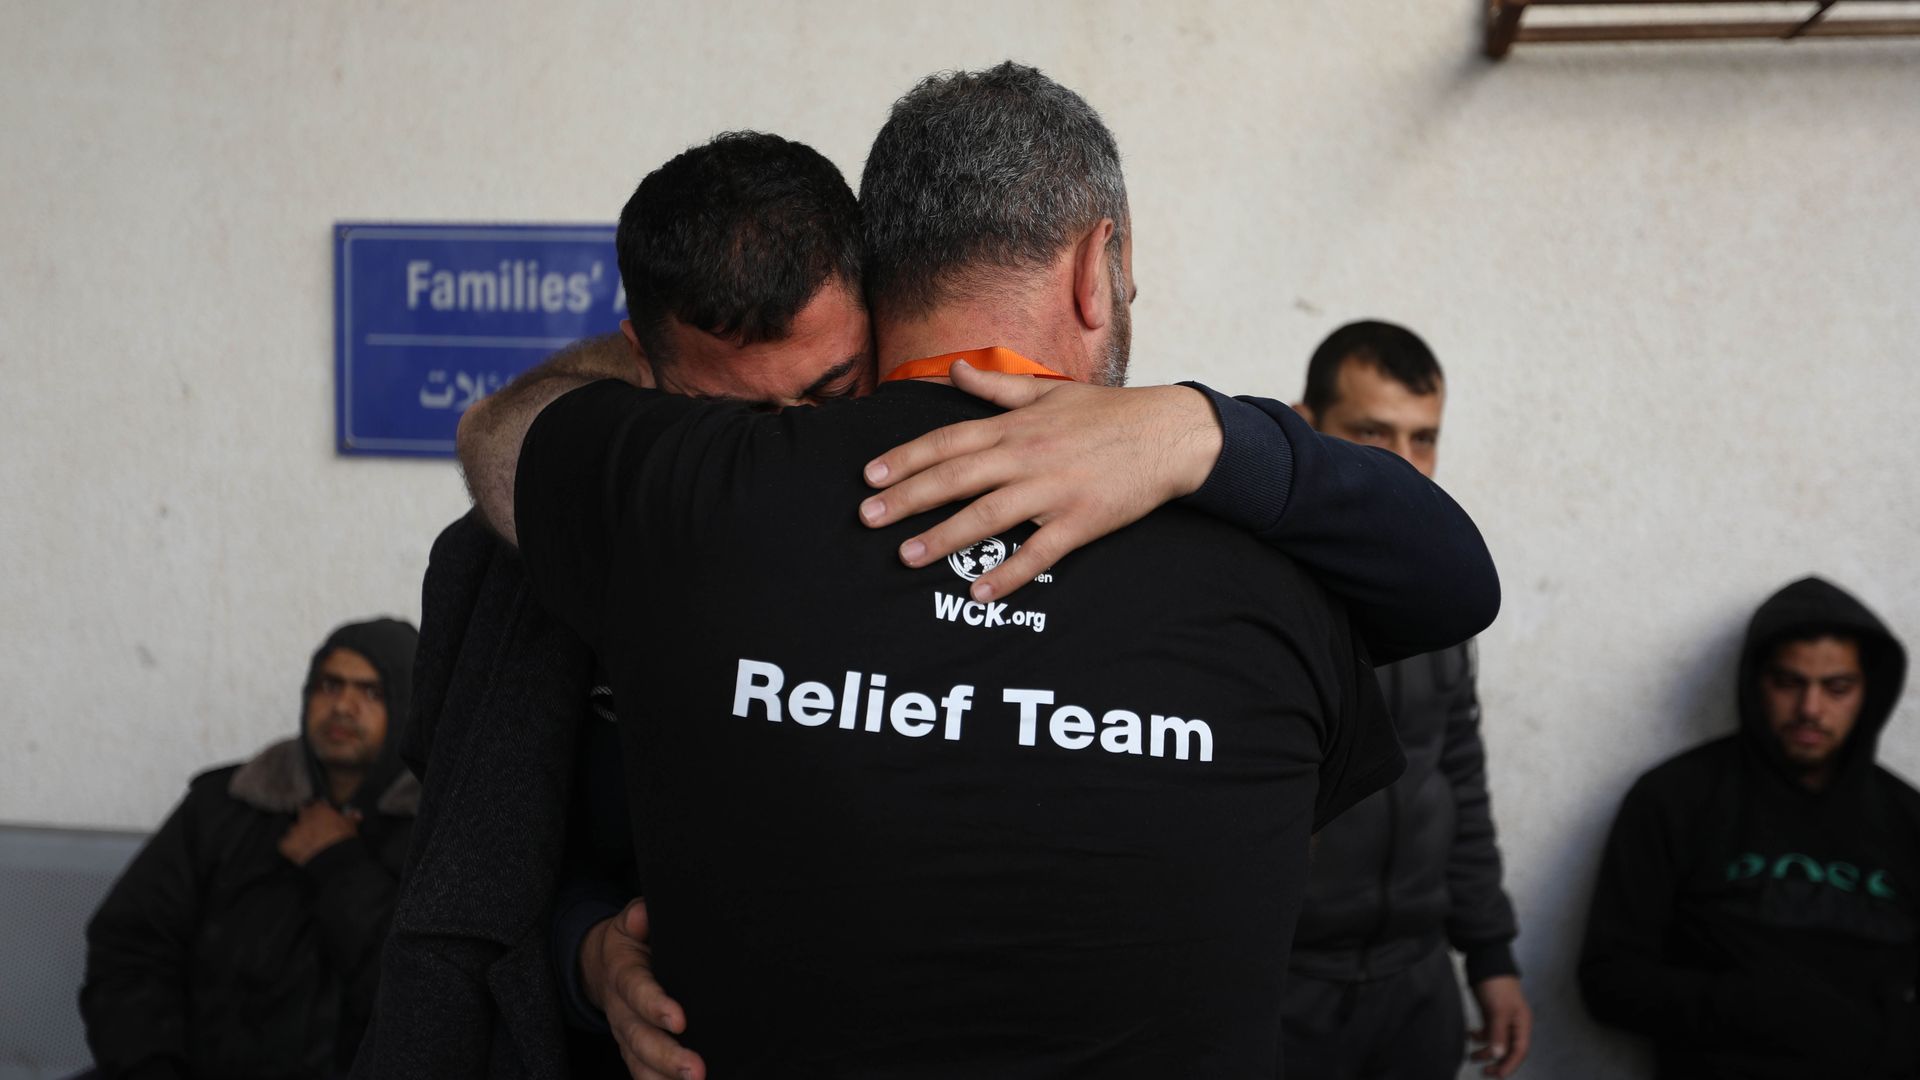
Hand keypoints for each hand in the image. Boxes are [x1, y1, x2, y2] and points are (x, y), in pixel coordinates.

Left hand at [277, 801, 359, 865]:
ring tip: (307, 842)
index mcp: (320, 809)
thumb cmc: (343, 840)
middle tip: (313, 828)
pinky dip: (290, 847)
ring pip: (293, 829)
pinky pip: (285, 844)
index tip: (322, 815)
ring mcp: (294, 830)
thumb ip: (351, 817)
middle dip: (306, 819)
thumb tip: (356, 814)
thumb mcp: (352, 826)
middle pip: (302, 813)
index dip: (320, 810)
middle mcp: (305, 817)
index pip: (317, 804)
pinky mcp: (287, 844)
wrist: (333, 858)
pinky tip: (298, 851)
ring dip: (298, 833)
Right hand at [580, 898, 704, 1079]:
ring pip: (641, 1064)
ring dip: (666, 1078)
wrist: (603, 966)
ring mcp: (626, 1035)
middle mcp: (621, 1011)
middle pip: (639, 1038)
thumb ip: (638, 916)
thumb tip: (642, 915)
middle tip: (696, 1069)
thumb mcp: (630, 921)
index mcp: (623, 974)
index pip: (636, 991)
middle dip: (667, 1056)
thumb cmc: (632, 941)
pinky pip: (644, 1076)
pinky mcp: (635, 1053)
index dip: (655, 1006)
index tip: (679, 1020)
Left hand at [858, 361, 1220, 600]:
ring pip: (988, 516)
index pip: (948, 441)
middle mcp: (1027, 456)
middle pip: (955, 478)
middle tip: (867, 519)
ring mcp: (1053, 491)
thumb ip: (997, 387)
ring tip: (907, 557)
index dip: (906, 459)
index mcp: (1016, 426)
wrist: (1170, 433)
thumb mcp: (1049, 391)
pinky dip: (1008, 573)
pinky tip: (978, 592)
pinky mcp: (1081, 522)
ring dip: (944, 538)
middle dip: (907, 499)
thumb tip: (955, 371)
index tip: (871, 477)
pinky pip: (1038, 553)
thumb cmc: (1107, 413)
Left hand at [1467, 975, 1532, 1076]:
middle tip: (1484, 1070)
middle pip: (1509, 1049)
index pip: (1520, 1050)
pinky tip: (1469, 1035)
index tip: (1496, 1074)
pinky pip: (1487, 1031)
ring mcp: (1502, 1019)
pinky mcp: (1491, 1014)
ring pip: (1496, 1042)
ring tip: (1471, 1056)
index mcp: (1522, 1023)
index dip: (1510, 1065)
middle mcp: (1514, 1024)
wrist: (1486, 962)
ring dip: (1485, 1050)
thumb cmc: (1497, 984)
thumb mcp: (1498, 1010)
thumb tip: (1499, 1054)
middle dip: (1497, 1061)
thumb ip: (1498, 1033)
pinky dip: (1479, 1036)